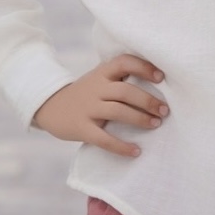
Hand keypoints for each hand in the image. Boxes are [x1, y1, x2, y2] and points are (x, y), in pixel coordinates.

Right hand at [32, 53, 168, 157]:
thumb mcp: (99, 79)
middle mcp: (95, 88)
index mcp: (102, 73)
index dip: (143, 67)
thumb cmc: (85, 93)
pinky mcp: (82, 128)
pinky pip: (104, 139)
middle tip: (164, 110)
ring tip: (156, 124)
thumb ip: (119, 78)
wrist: (50, 106)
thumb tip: (157, 82)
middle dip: (148, 100)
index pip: (124, 62)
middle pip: (125, 91)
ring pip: (117, 111)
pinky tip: (136, 151)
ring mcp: (88, 108)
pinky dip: (121, 147)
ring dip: (140, 119)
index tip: (161, 77)